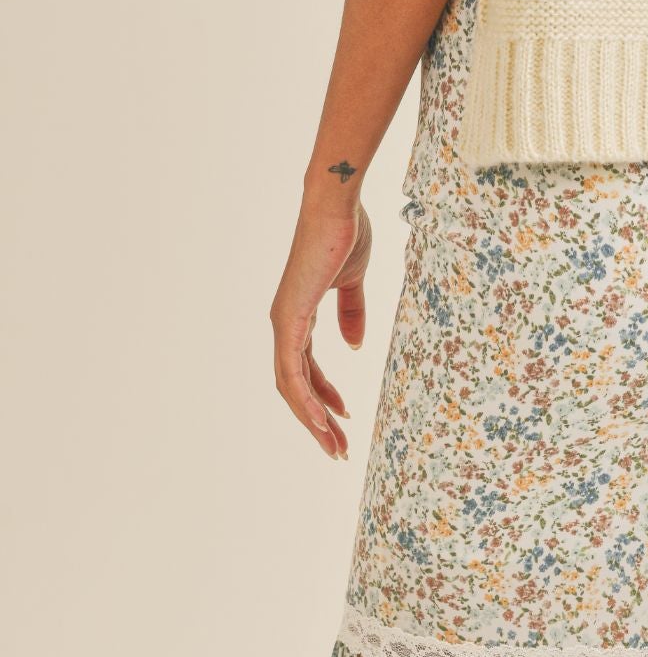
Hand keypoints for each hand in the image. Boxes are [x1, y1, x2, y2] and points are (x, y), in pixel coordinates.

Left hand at [269, 191, 371, 459]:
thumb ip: (351, 313)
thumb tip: (354, 345)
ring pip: (292, 387)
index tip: (345, 416)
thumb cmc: (344, 234)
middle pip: (297, 386)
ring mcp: (284, 324)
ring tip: (335, 445)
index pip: (307, 369)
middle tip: (340, 447)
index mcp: (299, 316)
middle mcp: (285, 325)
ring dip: (313, 419)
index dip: (325, 396)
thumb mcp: (352, 281)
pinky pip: (292, 371)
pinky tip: (321, 420)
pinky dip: (306, 399)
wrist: (336, 208)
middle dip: (318, 419)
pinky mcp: (288, 320)